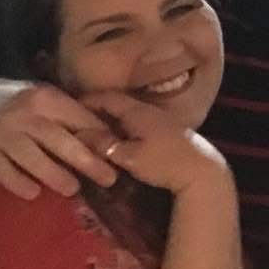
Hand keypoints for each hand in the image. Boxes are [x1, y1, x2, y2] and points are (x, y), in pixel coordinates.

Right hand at [0, 79, 118, 198]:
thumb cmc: (22, 105)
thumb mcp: (47, 101)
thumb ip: (71, 116)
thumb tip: (109, 138)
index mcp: (47, 98)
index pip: (78, 119)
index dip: (100, 138)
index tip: (119, 155)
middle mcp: (25, 114)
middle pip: (60, 140)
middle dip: (87, 161)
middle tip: (109, 179)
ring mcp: (2, 132)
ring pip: (32, 157)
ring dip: (55, 175)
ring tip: (73, 189)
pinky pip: (3, 171)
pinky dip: (19, 183)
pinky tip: (34, 193)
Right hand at [81, 91, 229, 194]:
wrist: (202, 171)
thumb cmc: (164, 162)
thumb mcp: (130, 156)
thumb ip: (104, 145)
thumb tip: (79, 135)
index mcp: (137, 111)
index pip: (106, 97)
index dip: (85, 100)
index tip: (66, 108)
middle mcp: (148, 110)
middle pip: (116, 105)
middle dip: (95, 112)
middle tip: (74, 124)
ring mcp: (159, 120)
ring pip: (127, 116)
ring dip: (109, 122)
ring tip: (90, 135)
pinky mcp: (166, 132)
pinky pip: (136, 125)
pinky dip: (122, 130)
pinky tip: (116, 143)